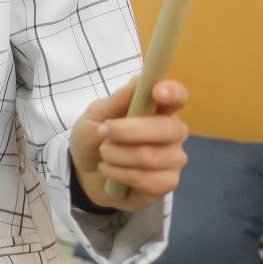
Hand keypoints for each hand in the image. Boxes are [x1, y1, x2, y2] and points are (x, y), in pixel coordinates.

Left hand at [70, 76, 188, 211]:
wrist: (85, 172)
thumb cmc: (95, 137)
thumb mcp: (96, 115)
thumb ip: (117, 100)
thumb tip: (139, 80)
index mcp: (158, 109)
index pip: (177, 96)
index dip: (172, 92)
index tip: (158, 92)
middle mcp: (173, 132)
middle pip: (168, 129)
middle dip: (129, 131)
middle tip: (103, 132)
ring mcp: (173, 159)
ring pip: (152, 156)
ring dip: (117, 155)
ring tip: (104, 155)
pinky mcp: (167, 183)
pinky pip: (149, 180)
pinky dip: (120, 174)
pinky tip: (110, 171)